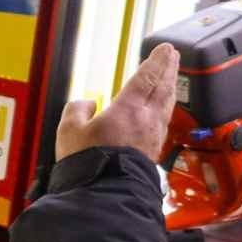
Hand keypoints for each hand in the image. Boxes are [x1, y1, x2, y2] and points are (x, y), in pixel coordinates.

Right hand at [56, 42, 178, 164]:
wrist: (104, 193)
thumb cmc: (88, 163)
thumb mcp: (69, 130)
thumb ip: (77, 109)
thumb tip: (87, 104)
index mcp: (128, 108)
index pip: (148, 77)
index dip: (157, 60)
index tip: (165, 48)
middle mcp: (147, 120)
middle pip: (164, 87)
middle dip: (169, 69)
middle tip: (173, 56)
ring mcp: (153, 136)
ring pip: (167, 104)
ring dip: (170, 87)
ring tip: (170, 78)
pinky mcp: (153, 151)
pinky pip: (163, 121)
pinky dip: (165, 107)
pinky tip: (161, 110)